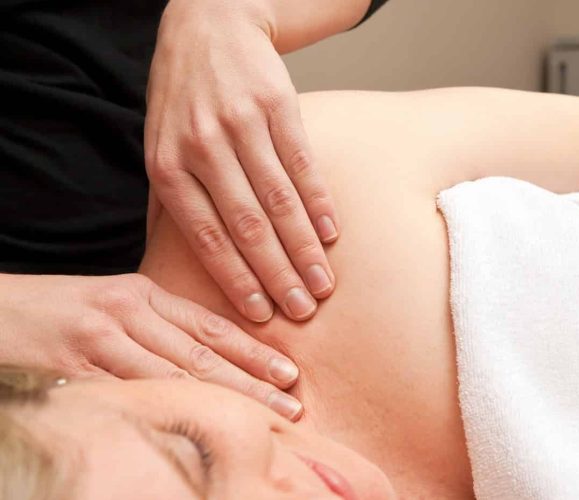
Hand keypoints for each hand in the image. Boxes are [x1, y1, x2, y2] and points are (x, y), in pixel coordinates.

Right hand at [0, 273, 303, 419]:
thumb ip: (154, 325)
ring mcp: (98, 338)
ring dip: (222, 400)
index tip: (290, 373)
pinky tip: (195, 425)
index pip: (209, 326)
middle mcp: (125, 311)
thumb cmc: (50, 315)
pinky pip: (127, 393)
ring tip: (262, 419)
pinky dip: (165, 411)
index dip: (253, 351)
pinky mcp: (70, 366)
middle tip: (292, 406)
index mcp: (139, 294)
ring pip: (172, 376)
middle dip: (251, 382)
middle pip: (201, 354)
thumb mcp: (108, 304)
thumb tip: (208, 360)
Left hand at [145, 0, 337, 322]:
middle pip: (247, 225)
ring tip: (323, 283)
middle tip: (302, 310)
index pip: (206, 236)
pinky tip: (333, 234)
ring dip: (305, 248)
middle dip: (277, 274)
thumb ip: (173, 201)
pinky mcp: (277, 106)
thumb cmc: (184, 97)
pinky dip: (319, 202)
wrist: (209, 25)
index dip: (236, 279)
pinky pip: (302, 164)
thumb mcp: (160, 145)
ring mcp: (240, 124)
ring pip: (278, 200)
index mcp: (167, 164)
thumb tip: (186, 267)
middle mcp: (201, 146)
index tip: (261, 315)